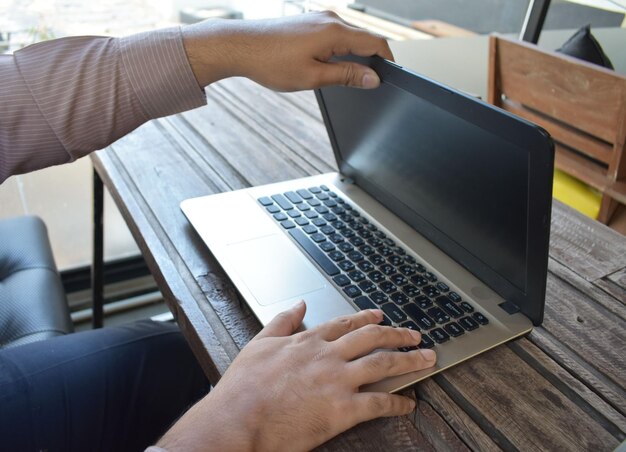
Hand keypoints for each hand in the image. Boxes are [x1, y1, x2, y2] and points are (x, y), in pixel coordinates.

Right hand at [157, 301, 435, 450]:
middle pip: (373, 338)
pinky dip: (398, 403)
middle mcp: (328, 355)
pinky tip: (409, 403)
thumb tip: (299, 304)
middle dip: (399, 335)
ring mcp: (338, 381)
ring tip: (428, 359)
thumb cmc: (244, 388)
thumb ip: (282, 321)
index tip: (381, 317)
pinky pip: (379, 404)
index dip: (367, 319)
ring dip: (410, 360)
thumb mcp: (259, 344)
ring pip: (384, 364)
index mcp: (309, 340)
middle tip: (416, 335)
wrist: (237, 420)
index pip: (346, 324)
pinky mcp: (343, 410)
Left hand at [182, 11, 392, 90]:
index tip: (390, 77)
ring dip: (354, 55)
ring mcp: (319, 18)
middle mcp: (330, 19)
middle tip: (370, 83)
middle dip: (372, 60)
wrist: (239, 46)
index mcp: (335, 32)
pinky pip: (335, 34)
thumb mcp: (312, 76)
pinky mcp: (309, 22)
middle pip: (365, 38)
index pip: (376, 43)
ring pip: (350, 36)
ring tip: (347, 78)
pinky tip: (329, 65)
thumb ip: (346, 76)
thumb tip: (372, 78)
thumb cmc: (270, 62)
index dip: (387, 62)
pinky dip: (340, 49)